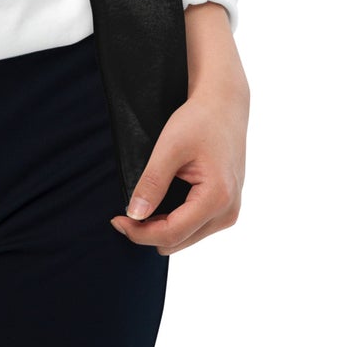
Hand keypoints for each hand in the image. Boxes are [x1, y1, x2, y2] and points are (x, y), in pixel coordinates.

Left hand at [109, 71, 248, 256]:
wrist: (224, 106)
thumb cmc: (199, 120)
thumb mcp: (169, 147)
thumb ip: (152, 183)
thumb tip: (134, 216)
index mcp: (217, 198)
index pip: (171, 233)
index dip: (139, 232)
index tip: (116, 220)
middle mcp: (228, 212)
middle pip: (179, 241)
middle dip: (149, 231)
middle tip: (124, 213)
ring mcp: (230, 212)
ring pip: (186, 238)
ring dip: (162, 227)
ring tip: (143, 205)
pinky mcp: (227, 207)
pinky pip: (195, 227)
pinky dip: (175, 221)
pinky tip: (161, 202)